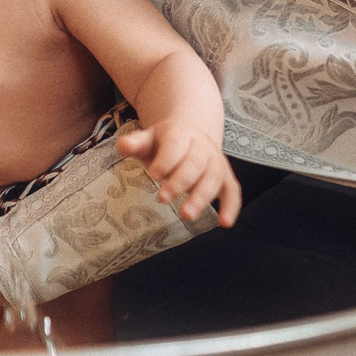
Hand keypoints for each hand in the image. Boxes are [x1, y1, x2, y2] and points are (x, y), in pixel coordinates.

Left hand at [116, 119, 241, 226]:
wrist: (191, 132)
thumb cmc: (164, 143)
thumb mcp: (149, 138)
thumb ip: (136, 143)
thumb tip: (122, 145)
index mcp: (182, 133)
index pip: (175, 146)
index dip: (165, 160)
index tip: (153, 175)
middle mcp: (203, 146)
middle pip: (194, 164)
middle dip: (179, 182)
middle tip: (162, 198)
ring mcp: (216, 161)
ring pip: (213, 178)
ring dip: (201, 197)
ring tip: (187, 215)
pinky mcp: (225, 177)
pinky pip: (232, 190)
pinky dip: (231, 206)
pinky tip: (224, 223)